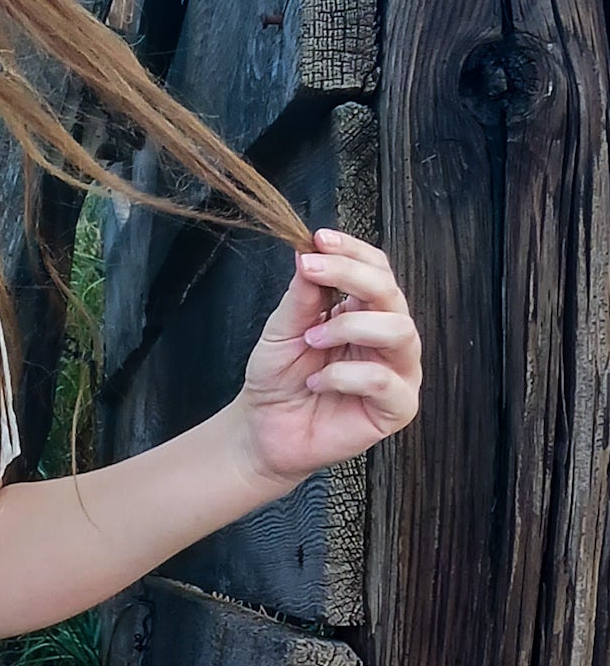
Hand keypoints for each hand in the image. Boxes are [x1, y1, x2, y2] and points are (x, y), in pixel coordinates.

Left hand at [233, 227, 421, 488]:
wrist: (264, 427)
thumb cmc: (278, 375)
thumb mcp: (282, 328)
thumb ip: (302, 295)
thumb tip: (310, 250)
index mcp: (364, 312)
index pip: (377, 270)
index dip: (353, 251)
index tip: (319, 238)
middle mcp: (388, 338)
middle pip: (392, 293)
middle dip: (353, 275)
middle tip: (311, 270)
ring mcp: (398, 372)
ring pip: (400, 331)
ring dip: (349, 326)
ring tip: (311, 337)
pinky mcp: (397, 408)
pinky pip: (386, 380)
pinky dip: (346, 374)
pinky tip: (316, 380)